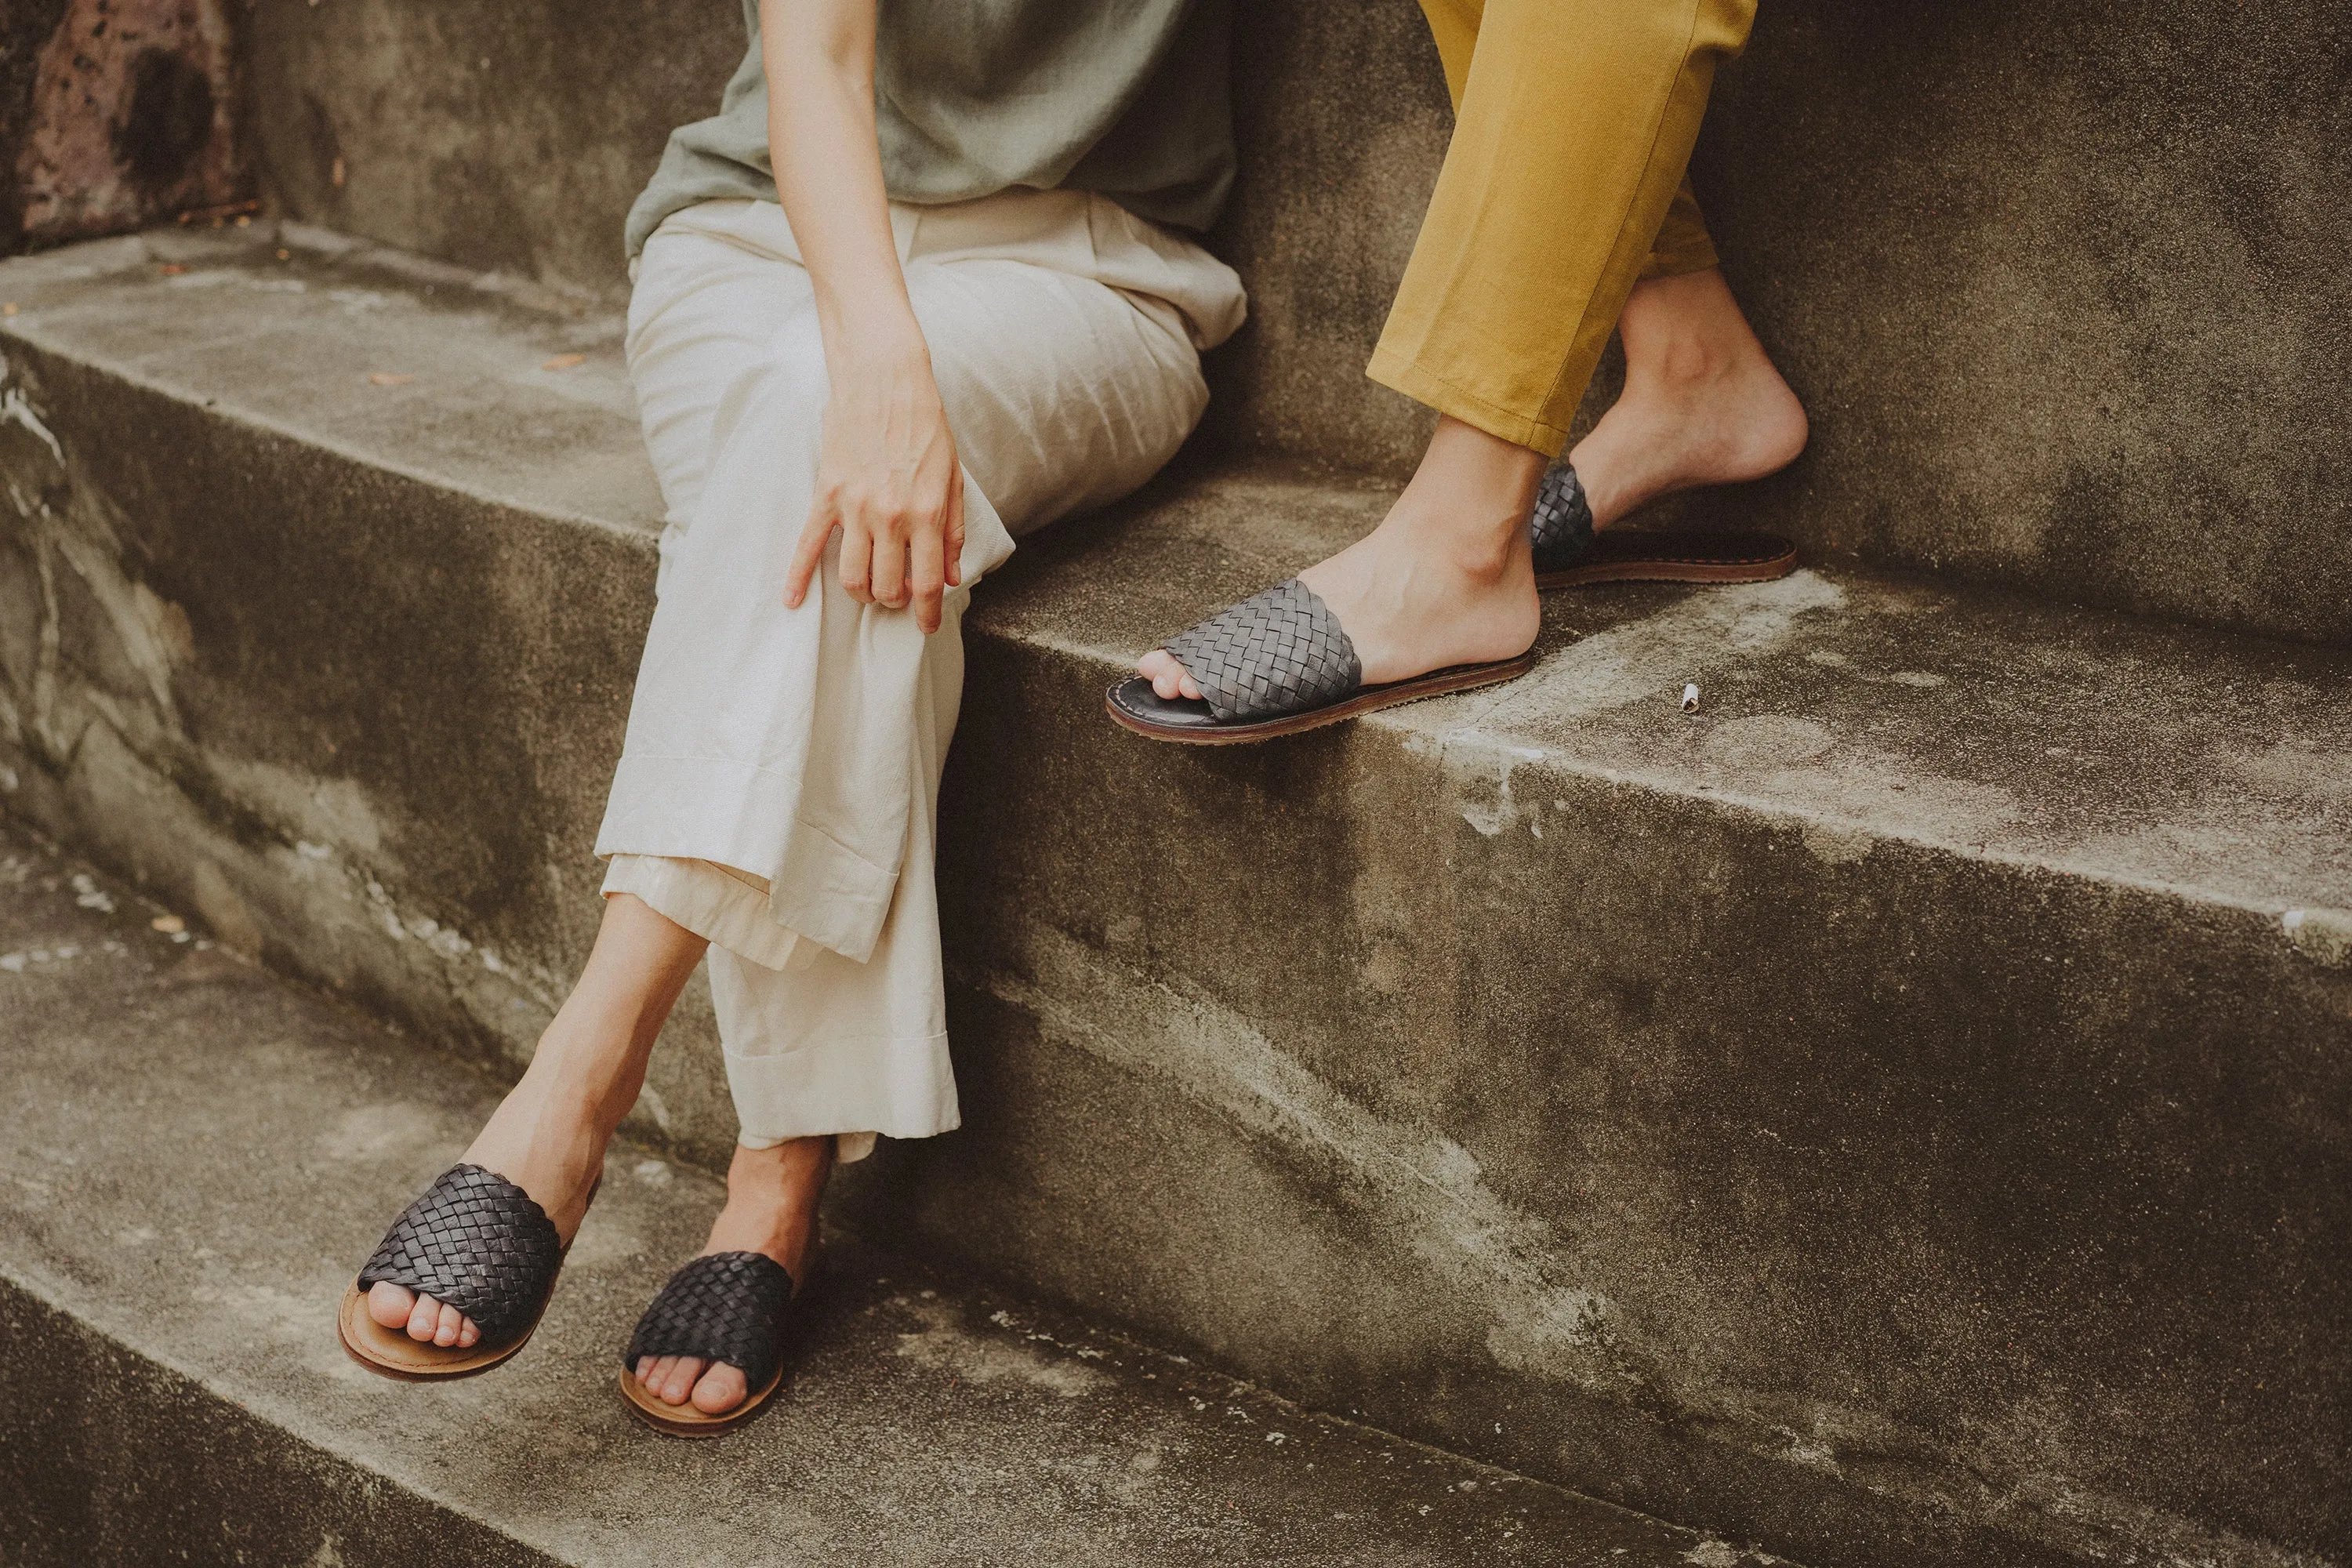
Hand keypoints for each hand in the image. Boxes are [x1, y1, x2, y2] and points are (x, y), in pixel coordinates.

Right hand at [785, 342, 965, 633]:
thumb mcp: (953, 478)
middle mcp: (891, 517)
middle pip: (887, 587)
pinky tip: (793, 600)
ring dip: (862, 593)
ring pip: (852, 577)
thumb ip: (952, 530)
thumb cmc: (924, 426)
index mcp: (927, 514)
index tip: (927, 626)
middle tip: (898, 596)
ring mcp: (855, 509)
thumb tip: (951, 574)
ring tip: (869, 589)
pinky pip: (808, 545)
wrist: (884, 381)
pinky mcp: (827, 495)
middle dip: (894, 602)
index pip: (928, 583)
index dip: (929, 613)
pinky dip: (797, 577)